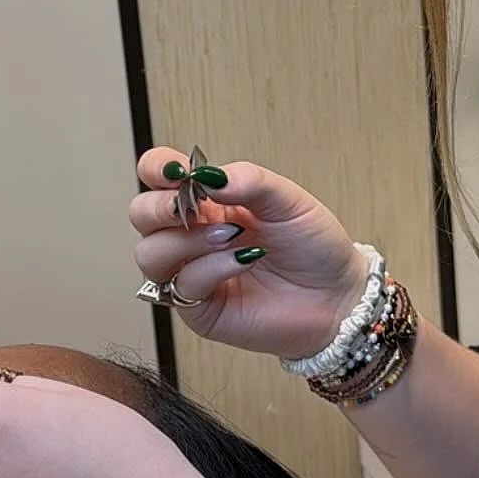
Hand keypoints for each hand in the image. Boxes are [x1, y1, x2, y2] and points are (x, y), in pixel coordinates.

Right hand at [130, 151, 369, 359]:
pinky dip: (209, 269)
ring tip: (231, 237)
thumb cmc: (313, 247)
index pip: (159, 175)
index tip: (178, 171)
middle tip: (192, 206)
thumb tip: (207, 176)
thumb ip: (248, 180)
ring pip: (149, 253)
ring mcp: (192, 272)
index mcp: (208, 201)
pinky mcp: (199, 308)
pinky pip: (181, 286)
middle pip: (141, 213)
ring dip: (187, 241)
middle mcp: (192, 234)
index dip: (158, 169)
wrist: (337, 296)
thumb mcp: (288, 199)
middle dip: (160, 207)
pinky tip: (242, 261)